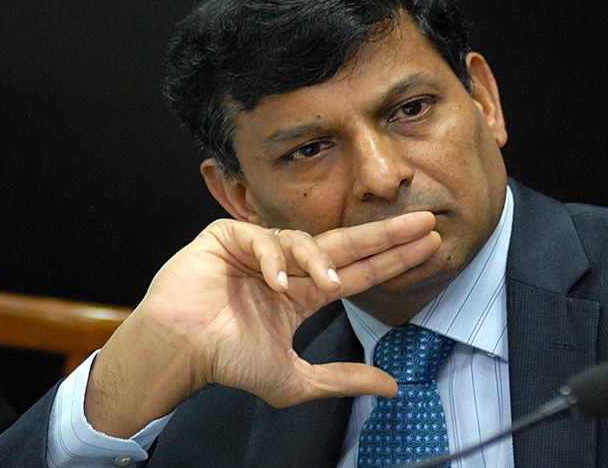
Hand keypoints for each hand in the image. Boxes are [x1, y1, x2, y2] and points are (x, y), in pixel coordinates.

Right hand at [84, 212, 439, 436]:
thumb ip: (342, 379)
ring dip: (320, 261)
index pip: (359, 271)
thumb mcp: (295, 379)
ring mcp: (260, 248)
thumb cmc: (228, 362)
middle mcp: (288, 267)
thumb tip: (391, 386)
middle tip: (425, 220)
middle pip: (348, 244)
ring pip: (305, 241)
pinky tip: (277, 281)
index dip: (393, 258)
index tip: (429, 244)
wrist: (179, 351)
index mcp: (304, 292)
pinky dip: (274, 258)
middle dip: (388, 233)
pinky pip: (262, 238)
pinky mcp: (230, 236)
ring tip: (328, 284)